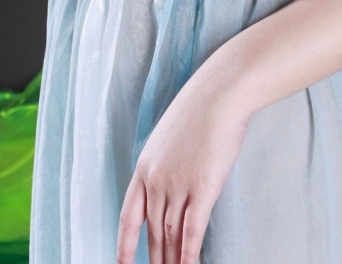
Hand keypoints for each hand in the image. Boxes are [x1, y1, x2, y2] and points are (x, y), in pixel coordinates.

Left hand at [117, 80, 250, 263]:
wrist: (218, 94)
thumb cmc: (199, 109)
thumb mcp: (170, 136)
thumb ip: (167, 162)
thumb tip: (172, 182)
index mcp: (145, 166)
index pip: (129, 215)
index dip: (125, 243)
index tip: (122, 262)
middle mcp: (156, 179)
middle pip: (152, 230)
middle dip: (154, 258)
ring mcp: (177, 185)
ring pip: (170, 235)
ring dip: (172, 261)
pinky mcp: (202, 189)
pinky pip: (192, 230)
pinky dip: (189, 254)